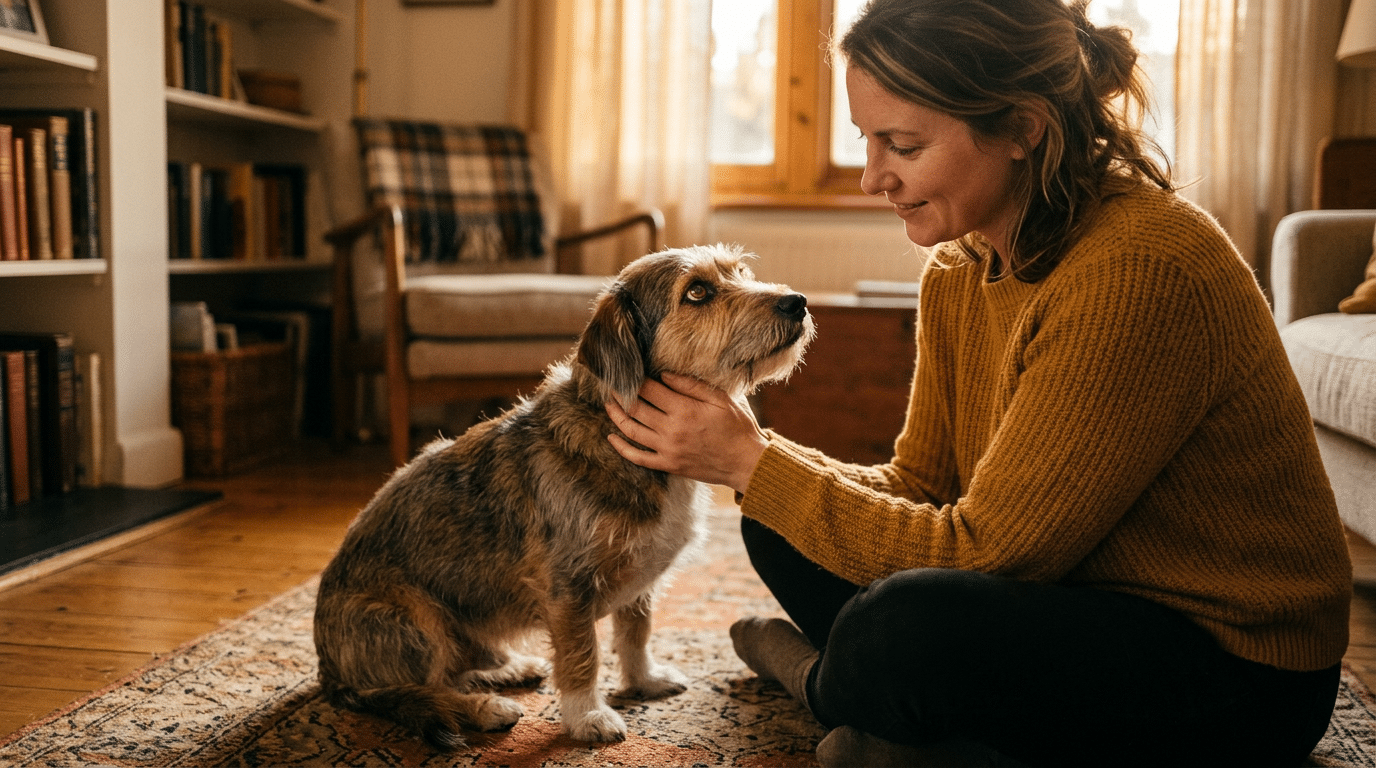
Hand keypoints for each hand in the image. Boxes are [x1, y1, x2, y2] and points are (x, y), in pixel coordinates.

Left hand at [605, 373, 768, 493]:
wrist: (746, 462)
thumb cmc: (737, 427)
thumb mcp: (721, 399)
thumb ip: (691, 385)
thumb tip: (664, 374)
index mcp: (684, 409)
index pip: (649, 389)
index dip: (635, 379)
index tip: (627, 372)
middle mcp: (671, 430)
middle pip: (635, 408)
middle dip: (620, 394)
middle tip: (612, 384)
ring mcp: (668, 450)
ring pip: (632, 431)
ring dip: (616, 416)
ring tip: (609, 404)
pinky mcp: (668, 465)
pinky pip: (638, 458)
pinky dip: (622, 448)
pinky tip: (612, 437)